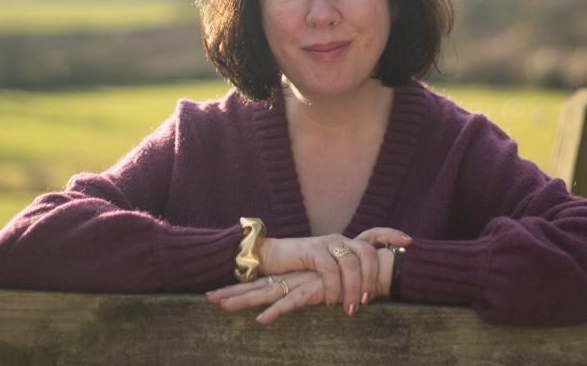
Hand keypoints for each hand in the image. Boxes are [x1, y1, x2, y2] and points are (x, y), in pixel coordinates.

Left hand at [206, 247, 398, 323]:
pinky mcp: (315, 289)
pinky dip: (276, 312)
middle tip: (209, 298)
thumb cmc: (357, 277)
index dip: (244, 287)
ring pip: (268, 292)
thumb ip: (322, 290)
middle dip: (235, 292)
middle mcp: (296, 278)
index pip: (265, 282)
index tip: (222, 293)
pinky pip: (292, 302)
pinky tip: (260, 320)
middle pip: (259, 286)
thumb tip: (314, 300)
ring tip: (222, 306)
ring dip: (245, 300)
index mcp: (297, 277)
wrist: (377, 266)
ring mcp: (303, 282)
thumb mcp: (333, 287)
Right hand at [259, 228, 410, 313]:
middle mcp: (340, 240)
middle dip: (372, 276)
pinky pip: (330, 270)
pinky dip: (334, 288)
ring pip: (351, 263)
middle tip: (368, 299)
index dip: (391, 235)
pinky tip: (331, 301)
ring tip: (351, 307)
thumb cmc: (302, 269)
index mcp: (347, 243)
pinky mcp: (312, 250)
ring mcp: (327, 243)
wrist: (273, 258)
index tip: (408, 242)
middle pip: (367, 252)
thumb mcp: (328, 271)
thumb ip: (347, 275)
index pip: (374, 234)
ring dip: (353, 288)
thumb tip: (369, 293)